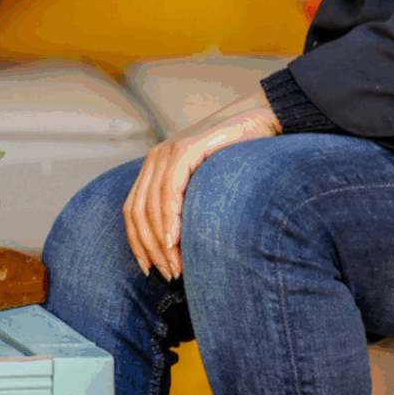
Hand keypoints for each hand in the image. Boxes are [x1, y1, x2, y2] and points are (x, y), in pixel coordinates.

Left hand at [123, 86, 281, 280]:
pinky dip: (170, 217)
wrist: (260, 119)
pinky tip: (176, 240)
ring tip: (175, 267)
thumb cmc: (238, 157)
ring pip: (152, 204)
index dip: (137, 243)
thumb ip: (189, 204)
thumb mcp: (206, 184)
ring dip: (161, 241)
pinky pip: (170, 188)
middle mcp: (156, 157)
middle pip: (138, 211)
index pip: (133, 210)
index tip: (149, 271)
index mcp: (155, 166)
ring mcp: (169, 150)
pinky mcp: (187, 147)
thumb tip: (181, 249)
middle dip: (150, 248)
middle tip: (169, 274)